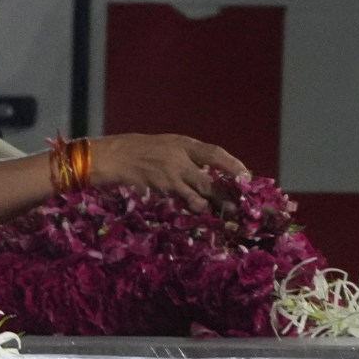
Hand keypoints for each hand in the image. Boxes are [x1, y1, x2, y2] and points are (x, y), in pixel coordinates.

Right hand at [91, 133, 247, 212]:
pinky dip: (192, 208)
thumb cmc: (137, 151)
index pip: (215, 153)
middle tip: (240, 205)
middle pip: (211, 179)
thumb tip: (207, 172)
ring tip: (223, 214)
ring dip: (212, 206)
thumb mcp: (165, 146)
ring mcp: (170, 176)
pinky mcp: (161, 190)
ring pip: (199, 195)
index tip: (246, 176)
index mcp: (183, 144)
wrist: (112, 157)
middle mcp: (180, 159)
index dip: (233, 165)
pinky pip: (182, 202)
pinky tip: (197, 212)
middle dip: (227, 193)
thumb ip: (185, 157)